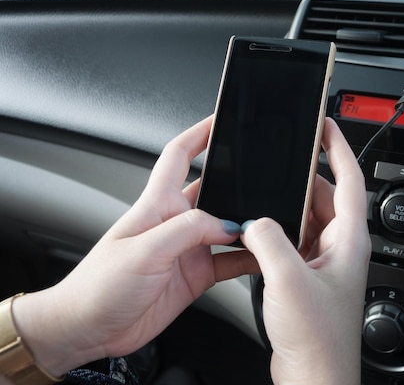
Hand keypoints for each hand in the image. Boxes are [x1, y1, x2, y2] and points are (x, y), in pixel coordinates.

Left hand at [12, 116, 258, 376]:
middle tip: (263, 181)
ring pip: (227, 227)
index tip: (221, 120)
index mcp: (156, 204)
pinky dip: (248, 260)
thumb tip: (227, 224)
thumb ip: (188, 231)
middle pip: (213, 190)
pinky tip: (261, 260)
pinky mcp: (195, 275)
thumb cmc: (98, 286)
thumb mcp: (143, 251)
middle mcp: (174, 223)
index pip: (179, 155)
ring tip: (268, 226)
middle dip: (237, 183)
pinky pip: (230, 262)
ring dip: (247, 227)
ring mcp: (187, 249)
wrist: (89, 329)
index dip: (199, 133)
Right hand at [241, 118, 370, 384]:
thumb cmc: (319, 340)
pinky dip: (277, 232)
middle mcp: (340, 248)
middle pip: (323, 196)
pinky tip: (257, 232)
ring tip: (265, 194)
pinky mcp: (306, 277)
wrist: (314, 379)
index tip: (327, 125)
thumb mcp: (289, 280)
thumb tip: (256, 219)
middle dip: (303, 178)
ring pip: (305, 219)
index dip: (339, 148)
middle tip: (282, 160)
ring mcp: (323, 263)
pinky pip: (293, 241)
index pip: (350, 179)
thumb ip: (270, 240)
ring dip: (286, 207)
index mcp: (349, 240)